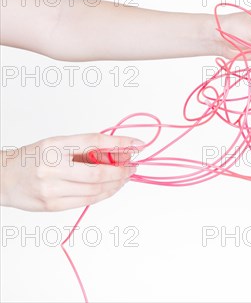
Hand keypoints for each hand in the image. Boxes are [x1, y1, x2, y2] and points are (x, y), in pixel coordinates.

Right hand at [0, 133, 142, 211]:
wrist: (2, 178)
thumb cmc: (33, 158)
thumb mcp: (57, 144)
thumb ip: (86, 148)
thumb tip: (120, 151)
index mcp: (54, 146)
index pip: (94, 142)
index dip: (121, 144)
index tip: (138, 145)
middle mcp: (52, 167)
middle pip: (98, 172)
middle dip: (121, 171)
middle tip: (132, 167)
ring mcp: (51, 189)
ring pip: (95, 190)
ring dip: (116, 184)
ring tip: (124, 177)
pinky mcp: (52, 206)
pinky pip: (86, 201)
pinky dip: (103, 194)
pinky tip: (111, 188)